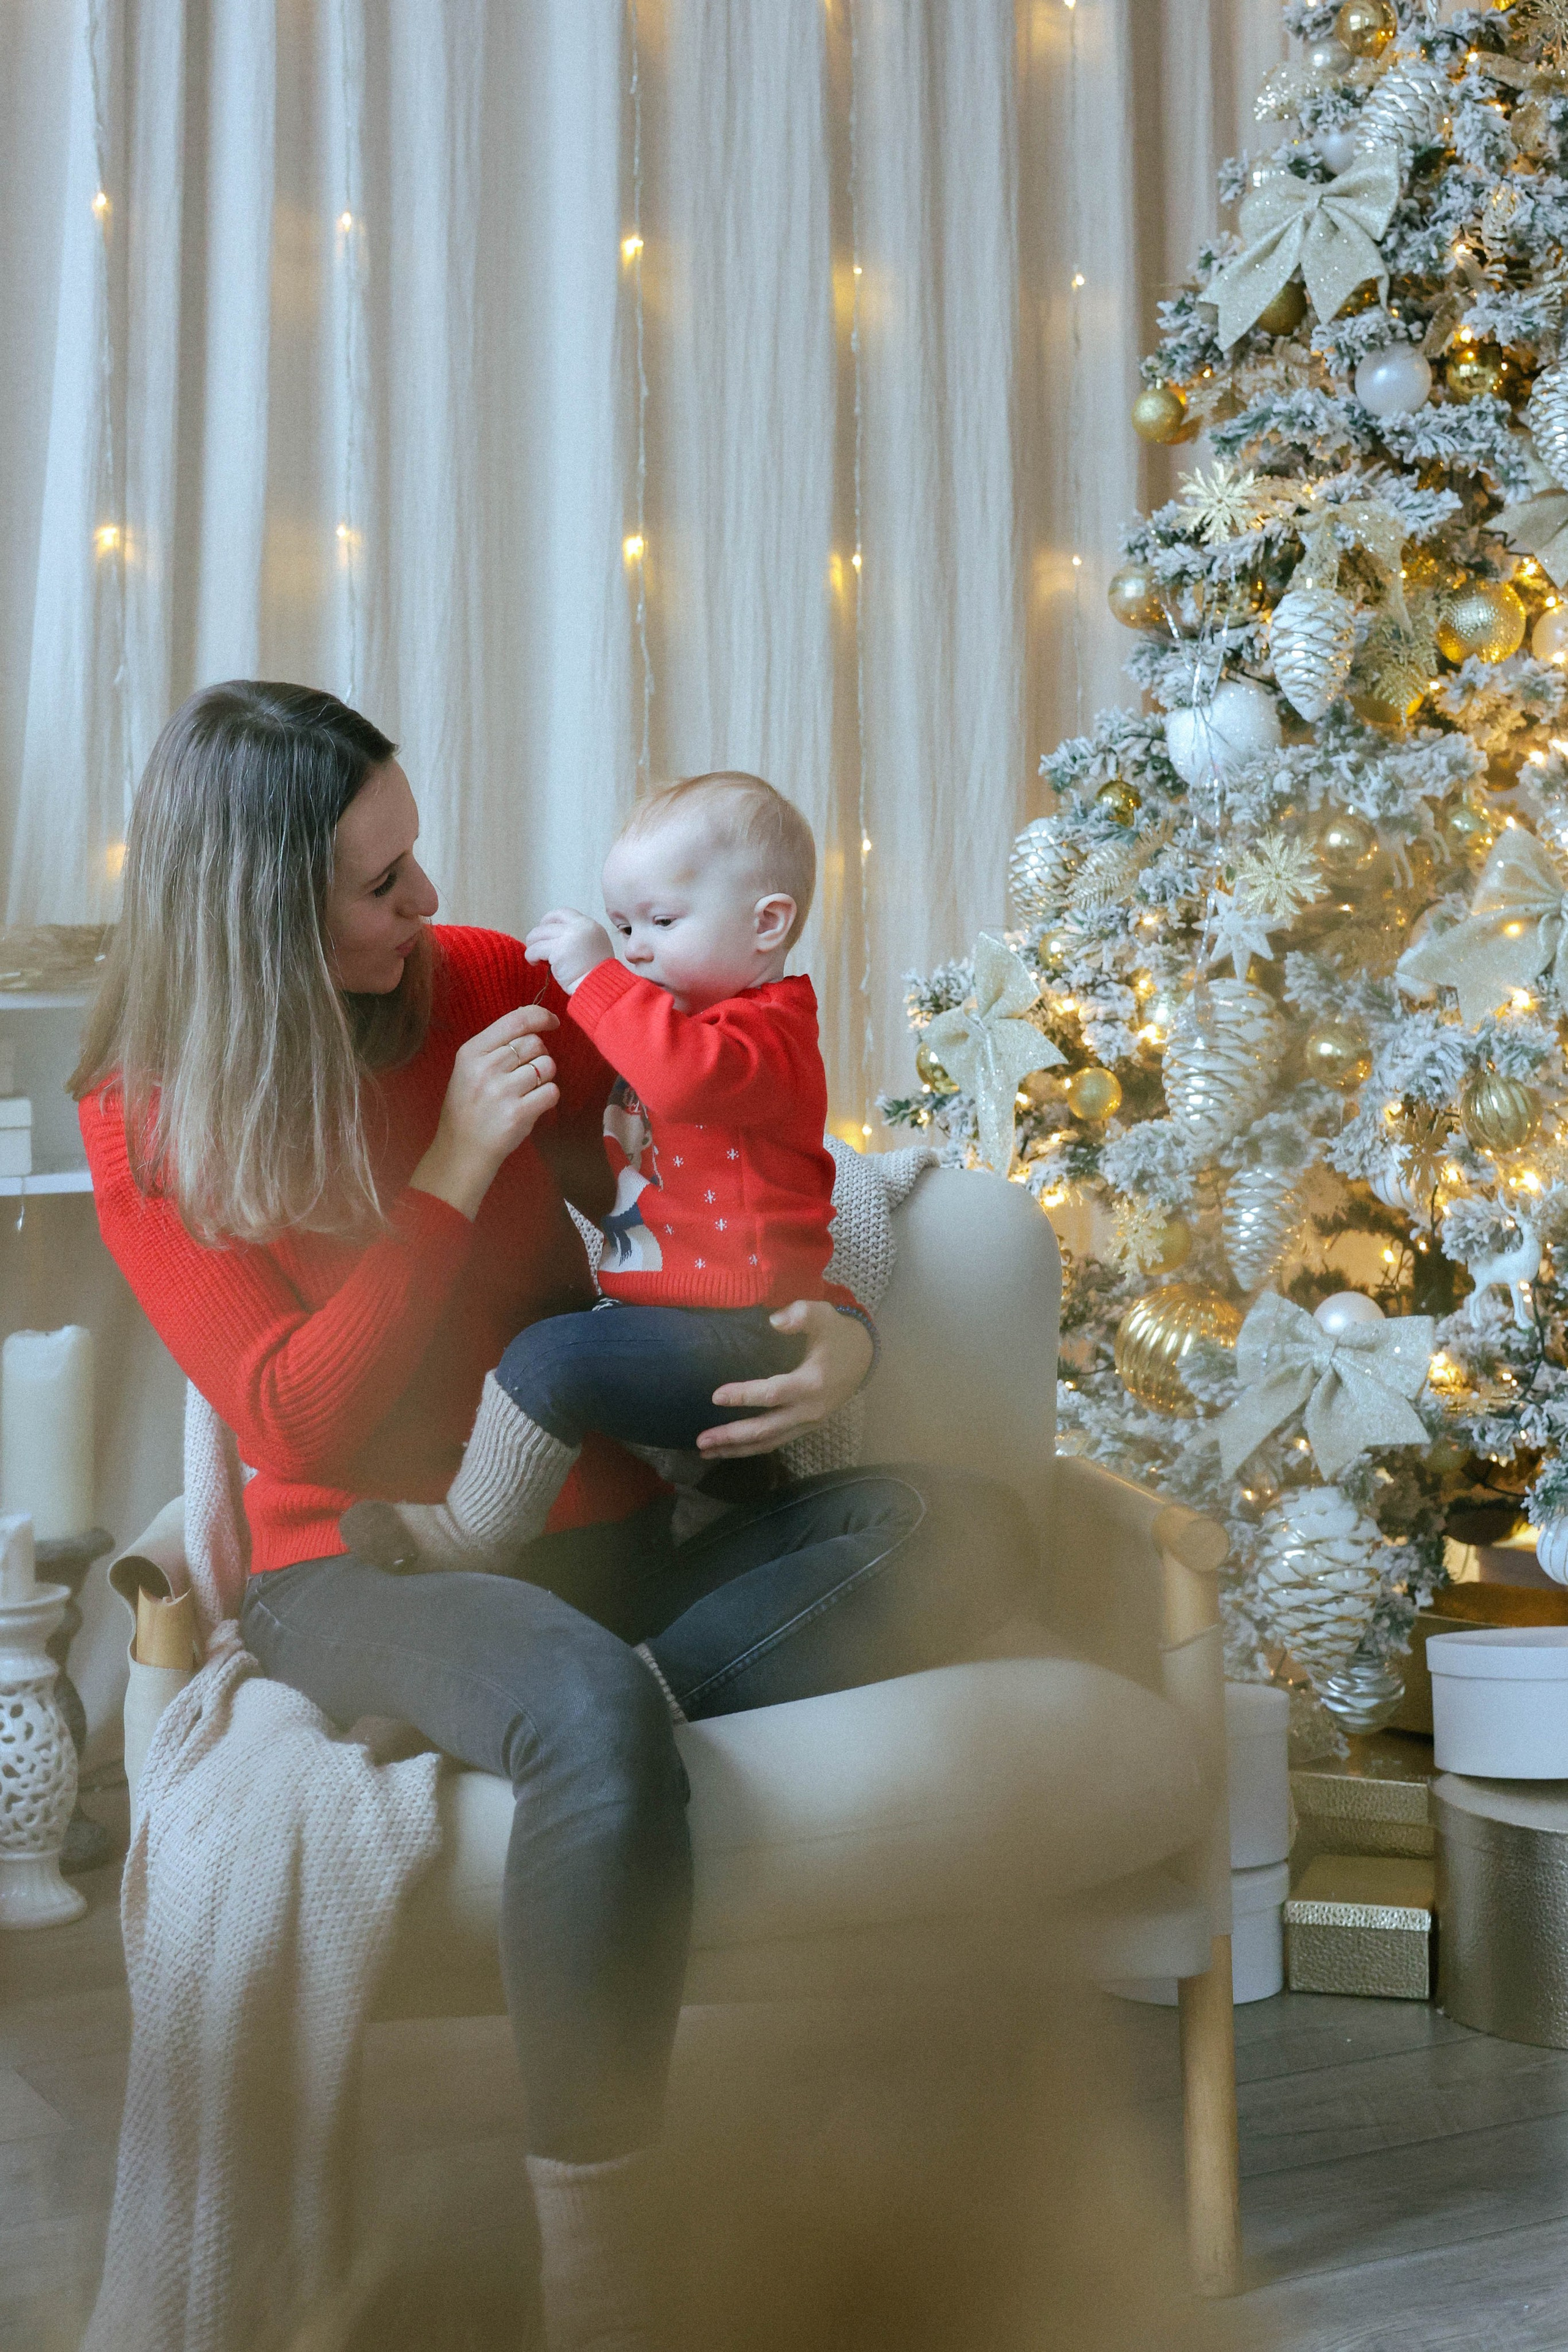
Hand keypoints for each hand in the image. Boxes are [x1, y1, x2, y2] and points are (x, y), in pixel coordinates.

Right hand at [409, 1005, 559, 1219]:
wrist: (461, 1151)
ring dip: (544, 1078)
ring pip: (547, 1066)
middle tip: (524, 1075)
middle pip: (534, 1043)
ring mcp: (502, 1091)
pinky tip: (531, 1106)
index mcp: (471, 1052)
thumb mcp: (469, 1069)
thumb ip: (496, 1047)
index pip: (516, 1021)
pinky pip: (552, 1091)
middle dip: (538, 1056)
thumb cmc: (468, 1108)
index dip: (540, 1017)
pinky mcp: (518, 1113)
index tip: (552, 1022)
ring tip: (525, 1092)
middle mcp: (486, 1067)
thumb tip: (535, 1024)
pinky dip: (548, 1098)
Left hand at [526, 908, 615, 993]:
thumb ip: (578, 937)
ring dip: (532, 946)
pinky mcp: (558, 951)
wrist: (600, 987)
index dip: (548, 920)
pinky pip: (535, 950)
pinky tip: (535, 963)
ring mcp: (568, 938)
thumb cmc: (596, 974)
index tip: (543, 932)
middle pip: (548, 923)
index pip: (563, 913)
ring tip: (536, 957)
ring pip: (538, 934)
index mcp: (589, 925)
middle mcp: (580, 927)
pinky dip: (531, 956)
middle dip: (537, 935)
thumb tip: (554, 938)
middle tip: (536, 947)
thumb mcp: (594, 946)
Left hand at [696, 1301, 872, 1457]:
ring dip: (736, 1449)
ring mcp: (808, 1423)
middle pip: (766, 1429)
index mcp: (812, 1383)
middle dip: (732, 1436)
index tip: (715, 1396)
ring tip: (705, 1451)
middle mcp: (810, 1410)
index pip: (772, 1394)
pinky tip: (729, 1449)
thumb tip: (774, 1321)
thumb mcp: (823, 1315)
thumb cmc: (837, 1333)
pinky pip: (775, 1442)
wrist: (864, 1357)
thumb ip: (801, 1314)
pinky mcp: (805, 1428)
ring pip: (769, 1442)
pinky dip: (751, 1448)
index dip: (743, 1396)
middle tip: (700, 1440)